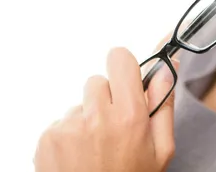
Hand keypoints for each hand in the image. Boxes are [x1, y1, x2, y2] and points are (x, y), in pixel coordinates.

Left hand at [34, 47, 177, 171]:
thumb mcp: (160, 150)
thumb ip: (163, 103)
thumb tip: (167, 67)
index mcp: (129, 115)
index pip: (120, 59)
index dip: (125, 67)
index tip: (127, 80)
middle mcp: (97, 116)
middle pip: (99, 81)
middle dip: (107, 98)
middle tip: (114, 127)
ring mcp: (69, 126)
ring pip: (80, 103)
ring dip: (88, 117)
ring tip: (95, 147)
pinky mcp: (48, 138)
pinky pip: (62, 121)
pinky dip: (70, 135)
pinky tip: (78, 156)